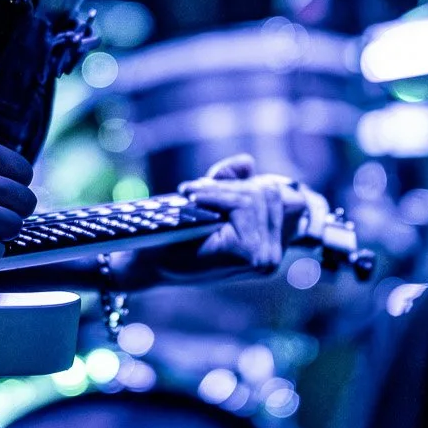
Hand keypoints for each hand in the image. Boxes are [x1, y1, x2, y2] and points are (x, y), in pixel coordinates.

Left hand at [174, 154, 322, 273]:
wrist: (153, 265)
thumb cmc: (180, 238)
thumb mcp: (211, 204)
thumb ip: (231, 181)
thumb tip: (248, 162)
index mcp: (270, 244)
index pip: (274, 196)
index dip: (243, 182)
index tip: (206, 186)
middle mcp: (274, 254)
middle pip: (266, 193)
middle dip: (229, 185)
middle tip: (195, 189)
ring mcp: (267, 257)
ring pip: (254, 197)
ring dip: (220, 190)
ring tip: (193, 194)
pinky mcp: (252, 254)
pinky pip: (242, 205)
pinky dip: (216, 196)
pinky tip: (194, 199)